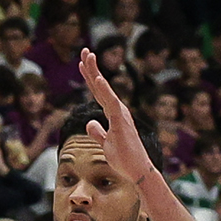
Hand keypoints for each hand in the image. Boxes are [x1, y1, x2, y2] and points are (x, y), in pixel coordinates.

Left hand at [77, 49, 154, 183]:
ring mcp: (120, 114)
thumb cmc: (124, 159)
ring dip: (95, 72)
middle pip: (100, 86)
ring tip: (88, 56)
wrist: (137, 170)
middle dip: (91, 68)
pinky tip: (96, 79)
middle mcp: (118, 110)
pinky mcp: (121, 122)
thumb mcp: (105, 144)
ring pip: (104, 90)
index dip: (90, 77)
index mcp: (114, 114)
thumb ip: (98, 132)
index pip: (98, 93)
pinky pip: (111, 103)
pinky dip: (104, 90)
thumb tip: (89, 123)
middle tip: (84, 50)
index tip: (82, 63)